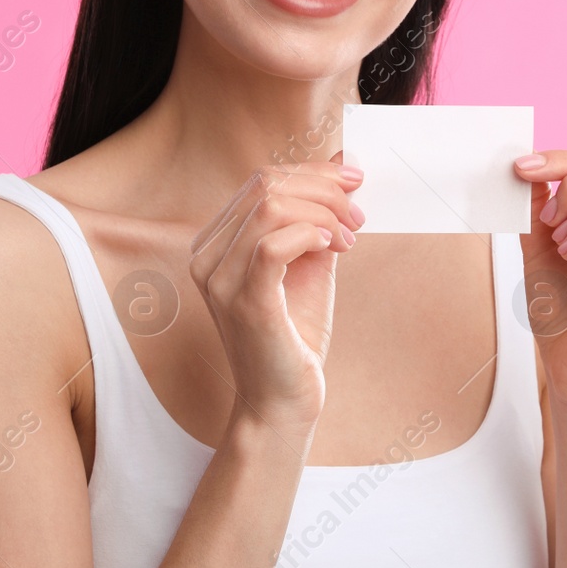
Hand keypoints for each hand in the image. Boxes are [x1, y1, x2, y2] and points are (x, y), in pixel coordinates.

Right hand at [188, 153, 364, 437]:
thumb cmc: (295, 335)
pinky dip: (310, 235)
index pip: (261, 180)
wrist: (283, 401)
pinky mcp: (245, 303)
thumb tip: (345, 166)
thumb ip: (319, 219)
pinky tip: (332, 248)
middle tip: (358, 216)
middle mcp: (208, 257)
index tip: (354, 183)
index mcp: (216, 244)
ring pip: (271, 208)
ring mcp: (221, 280)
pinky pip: (273, 245)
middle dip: (323, 190)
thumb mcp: (309, 265)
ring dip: (324, 213)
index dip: (314, 173)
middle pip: (266, 185)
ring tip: (348, 238)